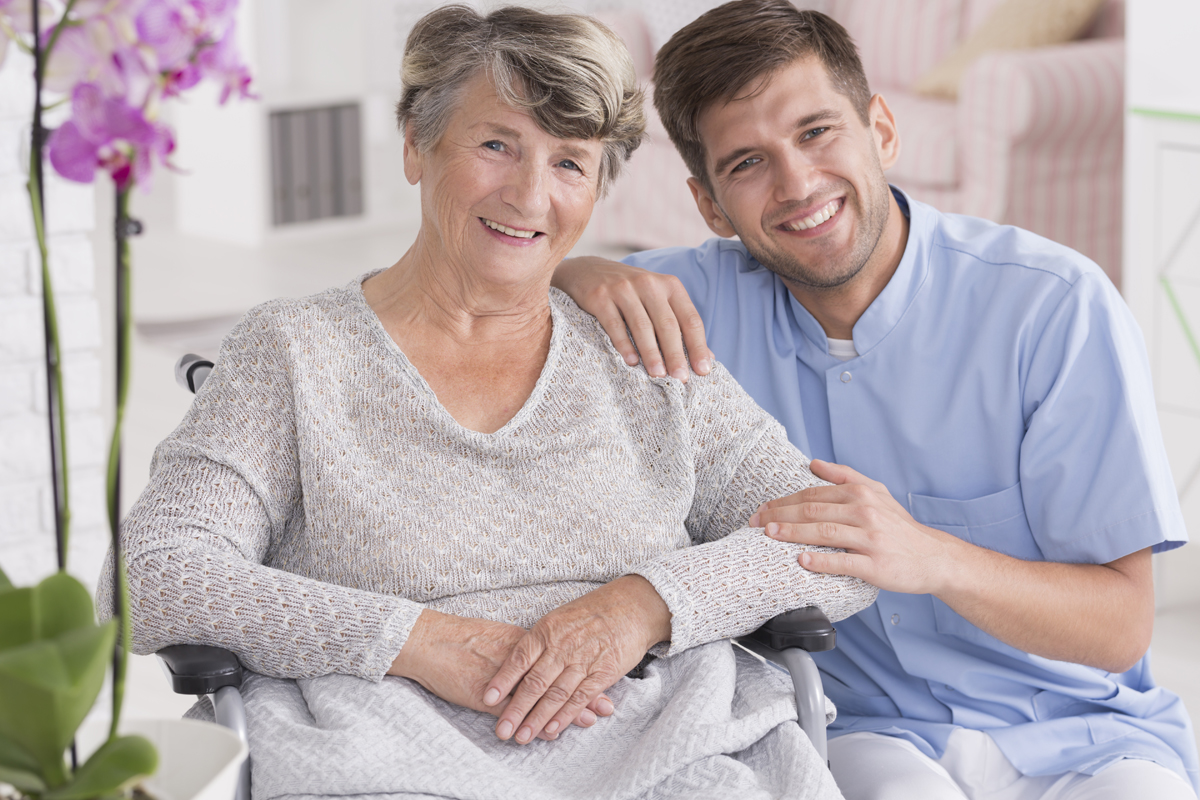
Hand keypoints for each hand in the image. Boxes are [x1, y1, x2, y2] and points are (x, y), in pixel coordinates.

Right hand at [388, 611, 612, 738]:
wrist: (430, 641)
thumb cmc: (461, 639)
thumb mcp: (498, 637)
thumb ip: (522, 648)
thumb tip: (542, 656)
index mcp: (523, 641)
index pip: (560, 658)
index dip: (583, 671)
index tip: (604, 680)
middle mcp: (519, 658)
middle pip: (558, 676)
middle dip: (583, 693)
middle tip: (606, 707)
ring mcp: (504, 676)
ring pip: (542, 694)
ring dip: (565, 710)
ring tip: (587, 721)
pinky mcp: (487, 693)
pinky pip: (517, 710)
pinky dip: (533, 720)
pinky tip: (547, 732)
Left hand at [483, 576, 670, 743]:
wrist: (631, 607)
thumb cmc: (591, 612)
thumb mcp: (559, 618)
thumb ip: (539, 641)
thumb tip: (515, 664)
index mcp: (547, 630)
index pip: (519, 658)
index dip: (502, 680)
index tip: (487, 699)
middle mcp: (562, 646)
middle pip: (535, 682)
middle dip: (516, 709)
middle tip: (502, 730)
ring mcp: (583, 660)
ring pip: (556, 694)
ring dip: (537, 718)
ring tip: (522, 737)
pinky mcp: (603, 672)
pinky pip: (580, 697)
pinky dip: (565, 715)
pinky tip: (552, 729)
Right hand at [552, 256, 711, 381]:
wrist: (587, 271)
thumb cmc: (630, 293)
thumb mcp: (657, 300)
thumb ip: (679, 324)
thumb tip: (707, 359)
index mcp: (669, 286)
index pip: (690, 319)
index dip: (698, 346)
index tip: (702, 371)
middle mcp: (649, 283)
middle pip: (667, 324)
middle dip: (676, 354)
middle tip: (680, 379)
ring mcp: (623, 289)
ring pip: (642, 326)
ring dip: (651, 353)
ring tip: (658, 375)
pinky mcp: (600, 296)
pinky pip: (615, 324)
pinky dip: (624, 344)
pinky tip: (631, 362)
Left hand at [749, 459, 958, 594]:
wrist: (933, 557)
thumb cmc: (900, 527)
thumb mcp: (878, 492)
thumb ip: (846, 476)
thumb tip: (814, 463)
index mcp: (861, 494)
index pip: (813, 494)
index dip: (783, 501)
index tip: (761, 509)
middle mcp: (865, 512)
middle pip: (813, 510)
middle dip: (779, 515)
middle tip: (755, 522)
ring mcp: (871, 539)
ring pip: (824, 532)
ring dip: (792, 533)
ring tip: (769, 535)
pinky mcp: (876, 565)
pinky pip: (843, 562)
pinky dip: (821, 561)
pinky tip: (801, 560)